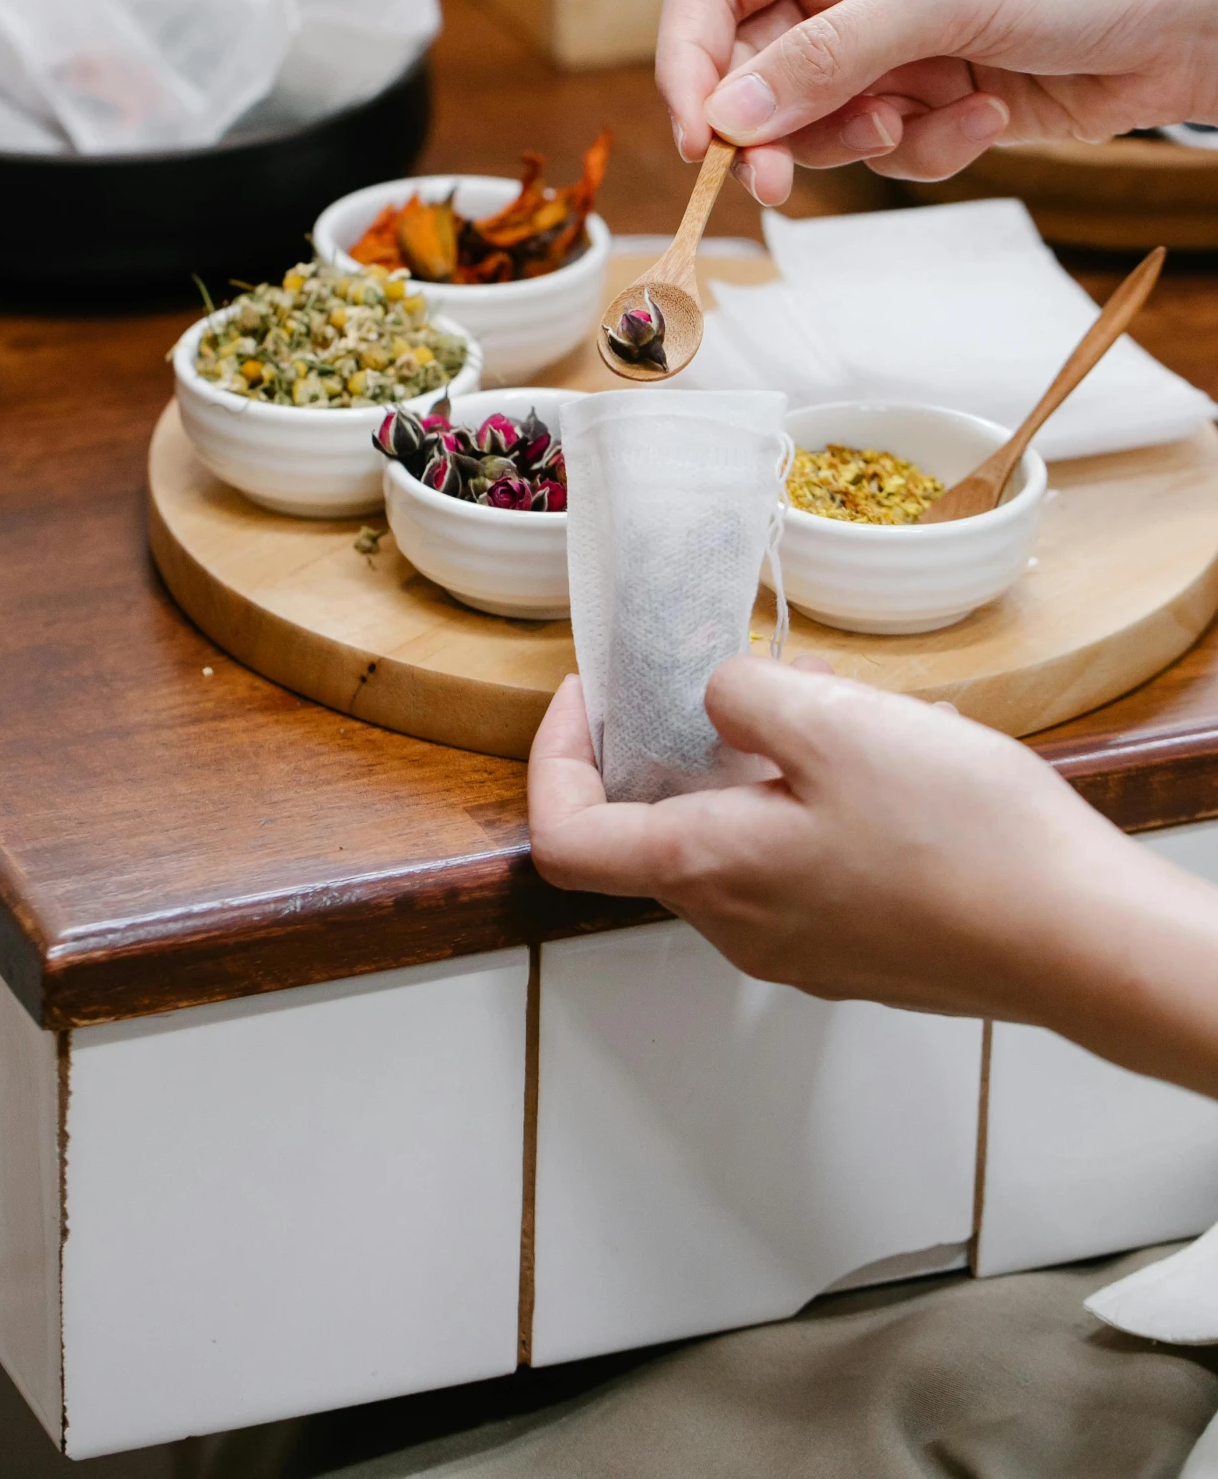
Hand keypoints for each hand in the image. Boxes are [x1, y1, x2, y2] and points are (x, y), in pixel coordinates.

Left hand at [528, 660, 1217, 1094]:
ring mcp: (800, 950)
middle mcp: (739, 927)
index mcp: (708, 870)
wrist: (1081, 938)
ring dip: (746, 775)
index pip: (564, 838)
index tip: (589, 696)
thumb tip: (712, 695)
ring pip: (729, 850)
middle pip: (647, 838)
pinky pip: (795, 871)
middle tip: (718, 684)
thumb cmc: (962, 839)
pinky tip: (881, 770)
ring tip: (823, 716)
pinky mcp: (857, 952)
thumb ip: (745, 694)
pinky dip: (803, 811)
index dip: (555, 758)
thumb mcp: (836, 721)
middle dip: (664, 751)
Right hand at [655, 0, 1217, 203]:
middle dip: (772, 127)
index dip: (689, 63)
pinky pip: (880, 147)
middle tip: (774, 184)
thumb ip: (822, 59)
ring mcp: (884, 40)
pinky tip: (988, 112)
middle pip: (748, 70)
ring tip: (918, 120)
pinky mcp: (924, 95)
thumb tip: (725, 120)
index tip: (696, 139)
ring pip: (810, 121)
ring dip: (860, 138)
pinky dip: (927, 145)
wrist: (1190, 19)